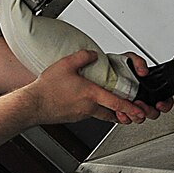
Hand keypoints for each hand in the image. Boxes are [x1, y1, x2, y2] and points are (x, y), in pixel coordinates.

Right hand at [26, 50, 152, 124]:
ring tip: (116, 111)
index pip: (117, 103)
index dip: (131, 108)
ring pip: (102, 116)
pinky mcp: (73, 117)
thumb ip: (83, 57)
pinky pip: (89, 115)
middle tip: (132, 114)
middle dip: (125, 115)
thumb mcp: (66, 64)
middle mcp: (88, 107)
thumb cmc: (47, 88)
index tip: (140, 111)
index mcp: (91, 95)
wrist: (33, 105)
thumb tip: (93, 55)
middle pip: (113, 115)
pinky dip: (95, 112)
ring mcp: (81, 115)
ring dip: (111, 114)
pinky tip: (89, 105)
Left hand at [121, 52, 173, 119]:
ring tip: (128, 107)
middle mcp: (143, 99)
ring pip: (140, 118)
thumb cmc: (116, 66)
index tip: (159, 103)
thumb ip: (138, 61)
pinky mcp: (121, 112)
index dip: (165, 105)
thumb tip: (144, 71)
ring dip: (135, 115)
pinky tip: (119, 112)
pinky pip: (126, 120)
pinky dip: (123, 118)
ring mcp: (132, 107)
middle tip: (139, 103)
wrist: (99, 72)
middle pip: (153, 113)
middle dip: (148, 111)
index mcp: (149, 88)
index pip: (165, 100)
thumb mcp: (128, 58)